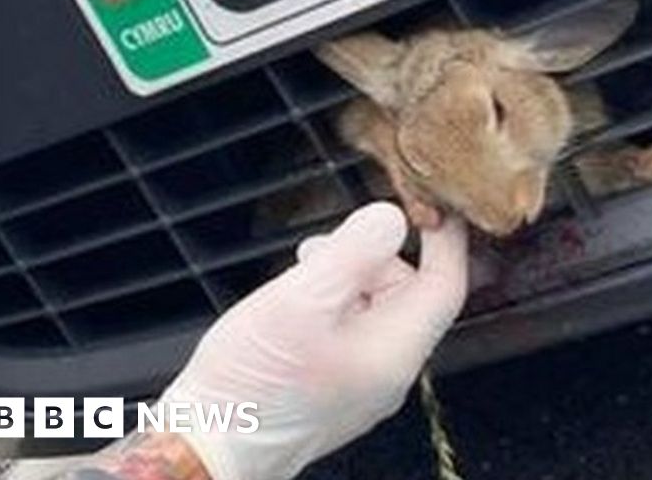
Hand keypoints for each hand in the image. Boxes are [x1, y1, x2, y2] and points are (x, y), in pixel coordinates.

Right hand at [160, 202, 468, 479]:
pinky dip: (334, 302)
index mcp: (395, 352)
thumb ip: (352, 254)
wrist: (206, 450)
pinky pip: (352, 330)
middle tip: (335, 238)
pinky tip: (299, 296)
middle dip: (377, 256)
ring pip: (377, 310)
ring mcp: (363, 383)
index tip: (432, 201)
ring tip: (308, 264)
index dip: (444, 239)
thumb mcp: (301, 301)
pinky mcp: (336, 386)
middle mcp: (389, 372)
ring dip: (350, 276)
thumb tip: (391, 218)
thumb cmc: (250, 385)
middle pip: (410, 294)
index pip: (445, 285)